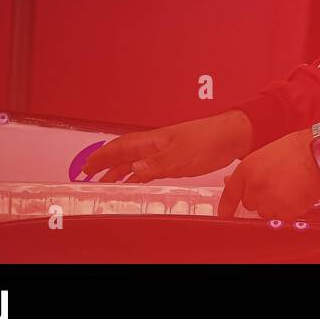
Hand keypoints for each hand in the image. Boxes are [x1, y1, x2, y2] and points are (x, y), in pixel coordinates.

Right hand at [82, 110, 254, 182]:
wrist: (232, 137)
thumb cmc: (209, 140)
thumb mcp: (182, 155)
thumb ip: (157, 163)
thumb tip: (133, 169)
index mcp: (154, 140)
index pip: (122, 146)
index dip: (103, 156)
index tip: (86, 166)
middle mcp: (156, 145)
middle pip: (125, 153)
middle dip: (106, 163)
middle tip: (88, 174)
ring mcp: (165, 152)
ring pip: (136, 161)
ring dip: (119, 170)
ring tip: (106, 182)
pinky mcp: (176, 160)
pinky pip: (150, 167)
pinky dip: (138, 174)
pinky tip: (134, 182)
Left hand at [217, 129, 319, 220]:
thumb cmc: (297, 149)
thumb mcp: (265, 153)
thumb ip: (249, 171)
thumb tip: (229, 182)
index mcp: (248, 169)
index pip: (229, 194)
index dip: (226, 208)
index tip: (225, 215)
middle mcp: (255, 187)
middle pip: (250, 204)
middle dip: (261, 198)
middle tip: (277, 184)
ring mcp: (270, 201)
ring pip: (266, 212)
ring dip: (275, 205)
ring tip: (289, 187)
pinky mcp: (286, 212)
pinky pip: (282, 218)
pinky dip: (288, 210)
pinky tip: (296, 194)